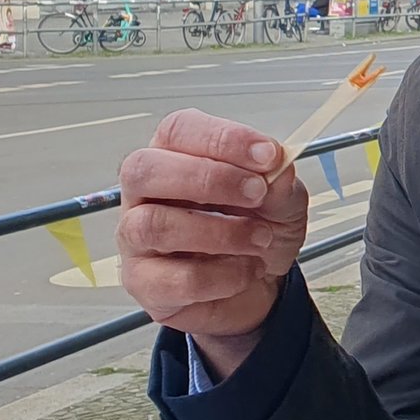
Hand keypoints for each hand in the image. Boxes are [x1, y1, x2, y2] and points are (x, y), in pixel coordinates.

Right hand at [117, 109, 308, 371]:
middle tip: (257, 194)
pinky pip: (174, 279)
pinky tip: (247, 271)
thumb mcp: (283, 203)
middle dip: (208, 179)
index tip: (268, 156)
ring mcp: (136, 239)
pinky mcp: (144, 283)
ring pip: (152, 225)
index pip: (178, 130)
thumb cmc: (258, 231)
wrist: (258, 289)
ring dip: (219, 232)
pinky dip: (222, 275)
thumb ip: (280, 183)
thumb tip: (276, 167)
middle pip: (144, 169)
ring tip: (260, 238)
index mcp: (175, 157)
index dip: (222, 139)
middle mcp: (145, 193)